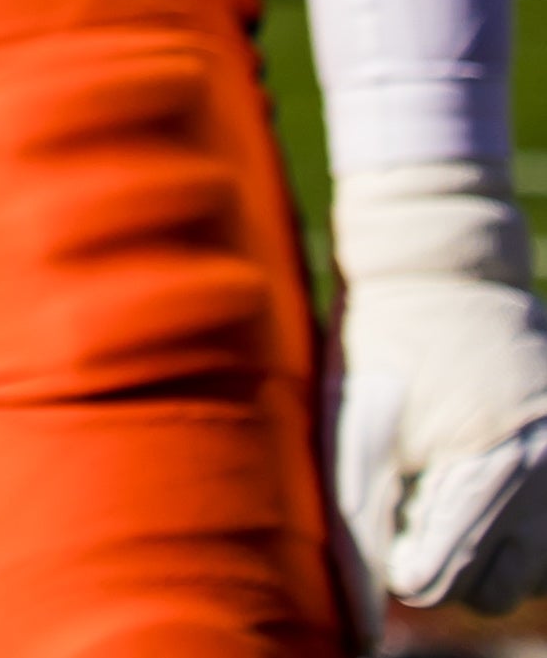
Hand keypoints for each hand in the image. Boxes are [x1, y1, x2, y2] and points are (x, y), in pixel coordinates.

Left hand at [337, 164, 546, 610]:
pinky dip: (516, 534)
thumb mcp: (357, 428)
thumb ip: (361, 521)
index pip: (442, 580)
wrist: (445, 272)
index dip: (399, 562)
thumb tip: (368, 611)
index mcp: (490, 472)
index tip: (385, 520)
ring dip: (484, 551)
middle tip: (414, 498)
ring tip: (447, 484)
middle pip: (490, 591)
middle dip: (443, 561)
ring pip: (527, 575)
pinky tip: (480, 487)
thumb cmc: (384, 346)